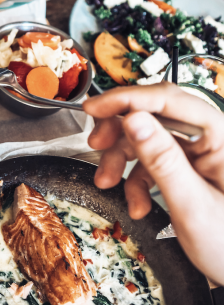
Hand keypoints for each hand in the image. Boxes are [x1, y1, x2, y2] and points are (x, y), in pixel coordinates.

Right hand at [84, 82, 223, 284]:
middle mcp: (208, 139)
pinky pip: (149, 161)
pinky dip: (134, 180)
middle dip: (119, 130)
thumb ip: (162, 160)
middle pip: (153, 114)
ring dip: (120, 159)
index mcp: (221, 138)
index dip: (127, 99)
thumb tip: (134, 120)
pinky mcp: (185, 167)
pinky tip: (136, 203)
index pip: (169, 100)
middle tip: (95, 144)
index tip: (94, 107)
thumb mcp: (192, 205)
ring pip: (145, 137)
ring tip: (107, 182)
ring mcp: (196, 153)